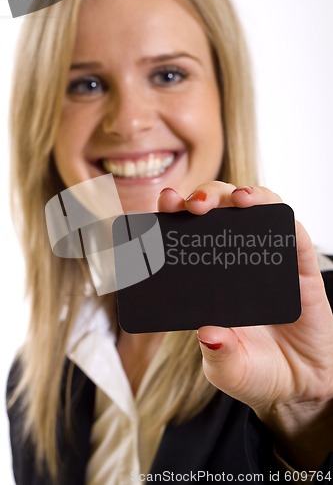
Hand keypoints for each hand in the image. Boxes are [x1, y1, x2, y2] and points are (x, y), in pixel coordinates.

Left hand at [158, 182, 332, 468]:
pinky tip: (269, 212)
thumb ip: (218, 354)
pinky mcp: (300, 266)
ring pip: (254, 210)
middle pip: (218, 213)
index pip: (188, 237)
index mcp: (208, 281)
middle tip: (192, 205)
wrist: (300, 382)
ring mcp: (268, 260)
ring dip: (242, 195)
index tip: (163, 206)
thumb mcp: (229, 369)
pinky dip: (280, 215)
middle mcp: (236, 263)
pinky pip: (293, 233)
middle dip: (204, 198)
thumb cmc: (257, 372)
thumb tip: (209, 333)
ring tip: (235, 200)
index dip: (174, 217)